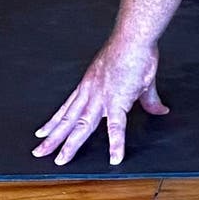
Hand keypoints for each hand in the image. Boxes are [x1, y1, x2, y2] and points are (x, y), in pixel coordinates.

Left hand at [32, 39, 167, 165]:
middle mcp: (90, 93)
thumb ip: (147, 99)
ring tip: (60, 160)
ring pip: (82, 126)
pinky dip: (116, 143)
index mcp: (90, 86)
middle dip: (53, 138)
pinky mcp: (118, 101)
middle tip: (39, 153)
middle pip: (68, 120)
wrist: (134, 39)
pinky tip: (115, 157)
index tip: (42, 131)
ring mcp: (102, 98)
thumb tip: (160, 109)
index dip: (54, 121)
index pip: (67, 108)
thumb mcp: (139, 79)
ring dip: (70, 144)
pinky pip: (116, 127)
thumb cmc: (132, 52)